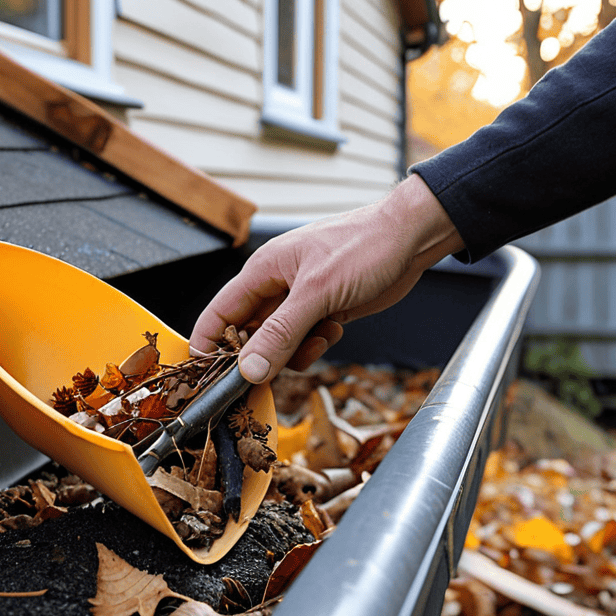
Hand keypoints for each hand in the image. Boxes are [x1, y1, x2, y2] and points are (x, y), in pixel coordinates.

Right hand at [189, 174, 463, 383]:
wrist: (411, 239)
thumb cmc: (363, 248)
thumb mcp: (317, 294)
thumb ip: (281, 334)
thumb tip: (248, 370)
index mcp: (263, 271)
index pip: (220, 312)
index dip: (208, 344)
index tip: (204, 376)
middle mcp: (276, 285)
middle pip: (248, 332)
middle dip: (258, 355)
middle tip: (271, 374)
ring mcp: (299, 299)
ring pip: (278, 341)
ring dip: (294, 351)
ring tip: (320, 338)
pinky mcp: (322, 310)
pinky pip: (303, 340)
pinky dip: (315, 344)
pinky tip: (335, 328)